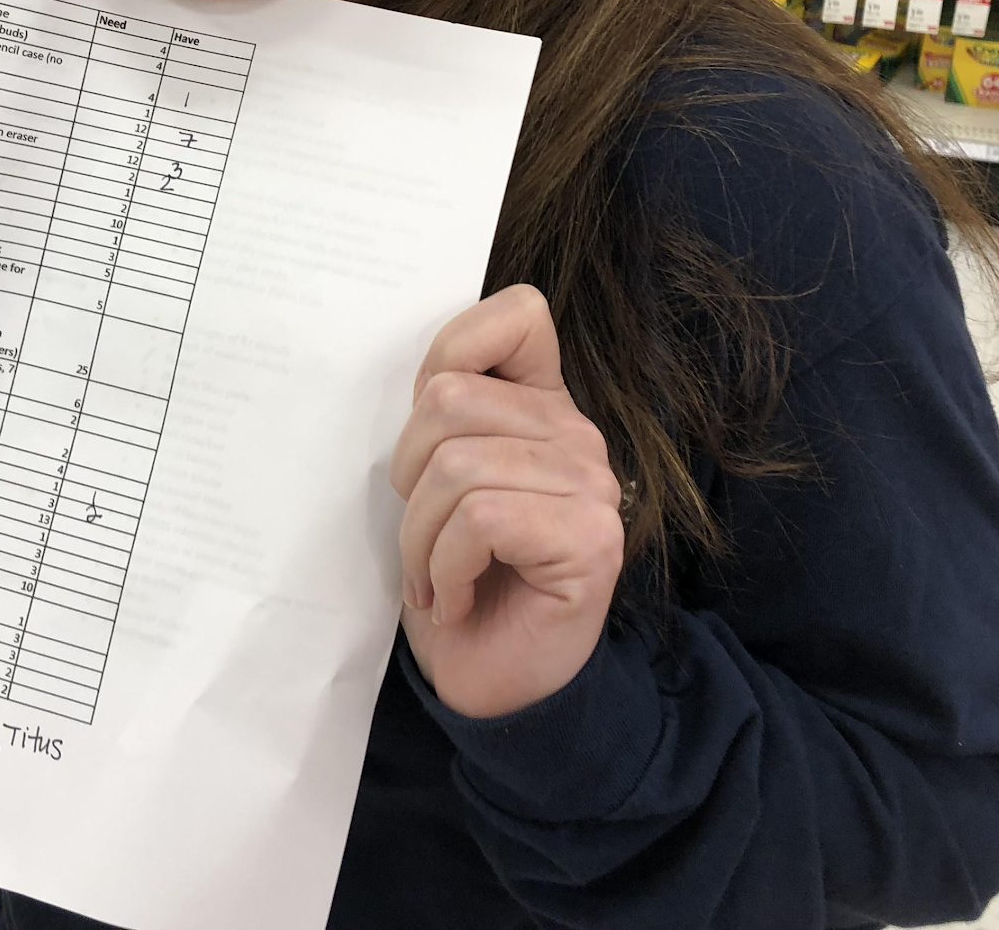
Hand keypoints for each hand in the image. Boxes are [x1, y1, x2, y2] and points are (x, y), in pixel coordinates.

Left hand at [391, 285, 624, 718]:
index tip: (427, 431)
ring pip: (457, 465)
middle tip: (423, 538)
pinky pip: (480, 520)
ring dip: (420, 538)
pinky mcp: (589, 539)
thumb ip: (446, 416)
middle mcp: (577, 435)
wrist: (495, 683)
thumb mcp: (436, 480)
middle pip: (448, 401)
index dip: (452, 352)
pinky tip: (456, 600)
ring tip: (434, 579)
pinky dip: (445, 567)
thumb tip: (428, 380)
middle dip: (407, 477)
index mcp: (542, 406)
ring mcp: (591, 486)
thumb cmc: (459, 577)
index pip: (517, 315)